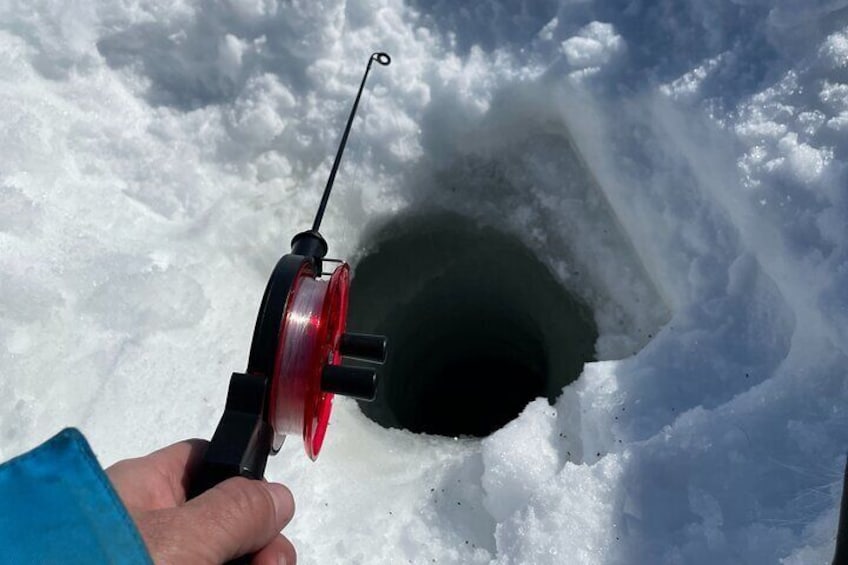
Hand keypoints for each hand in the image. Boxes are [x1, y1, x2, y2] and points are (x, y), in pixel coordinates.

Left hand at [106, 439, 295, 564]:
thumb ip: (236, 509)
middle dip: (259, 542)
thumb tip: (277, 496)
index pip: (207, 461)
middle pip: (225, 520)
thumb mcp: (180, 539)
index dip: (245, 480)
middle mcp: (150, 526)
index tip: (271, 517)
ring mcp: (155, 561)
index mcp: (145, 488)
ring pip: (221, 557)